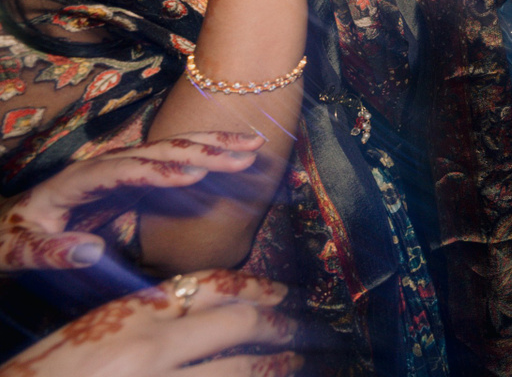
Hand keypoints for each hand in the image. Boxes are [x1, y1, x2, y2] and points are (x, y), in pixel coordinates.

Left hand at [0, 133, 263, 269]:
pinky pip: (175, 167)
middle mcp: (107, 166)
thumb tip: (91, 252)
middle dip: (205, 150)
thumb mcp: (21, 249)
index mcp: (81, 179)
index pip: (126, 169)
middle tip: (246, 152)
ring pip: (173, 151)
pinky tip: (233, 162)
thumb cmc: (14, 238)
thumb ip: (52, 251)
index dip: (160, 170)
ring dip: (214, 147)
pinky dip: (207, 161)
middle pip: (160, 150)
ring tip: (254, 146)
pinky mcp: (133, 181)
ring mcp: (123, 170)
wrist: (12, 225)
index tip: (196, 174)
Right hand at [0, 271, 301, 376]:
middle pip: (240, 326)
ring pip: (242, 371)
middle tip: (318, 330)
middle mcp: (150, 350)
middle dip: (287, 326)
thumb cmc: (51, 376)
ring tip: (306, 362)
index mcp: (132, 317)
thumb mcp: (94, 337)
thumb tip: (209, 316)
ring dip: (282, 365)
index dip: (262, 288)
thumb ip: (149, 322)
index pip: (213, 286)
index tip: (291, 294)